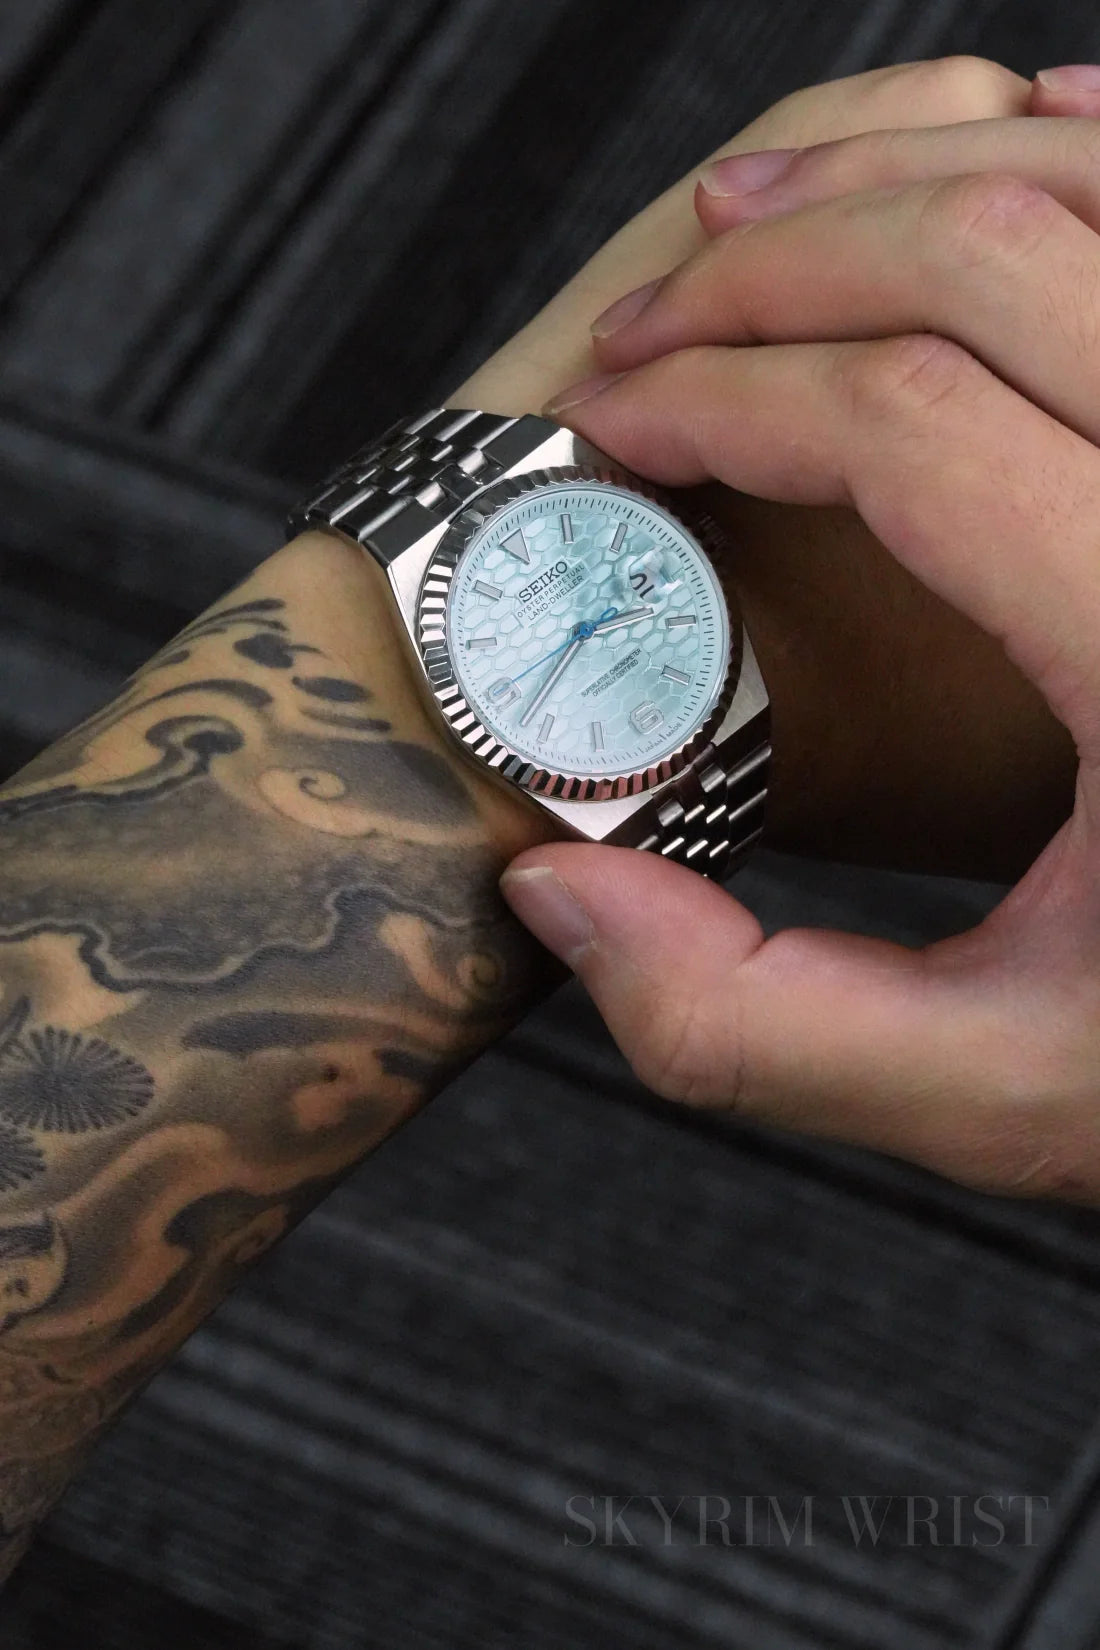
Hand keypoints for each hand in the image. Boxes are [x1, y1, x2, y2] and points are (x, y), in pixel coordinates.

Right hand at [502, 95, 1099, 1205]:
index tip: (614, 421)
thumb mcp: (1000, 1092)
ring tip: (757, 215)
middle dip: (777, 269)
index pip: (903, 430)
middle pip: (987, 261)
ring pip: (1097, 200)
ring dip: (907, 182)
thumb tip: (555, 891)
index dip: (721, 400)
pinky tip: (1011, 144)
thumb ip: (753, 1027)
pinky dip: (1095, 158)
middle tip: (649, 326)